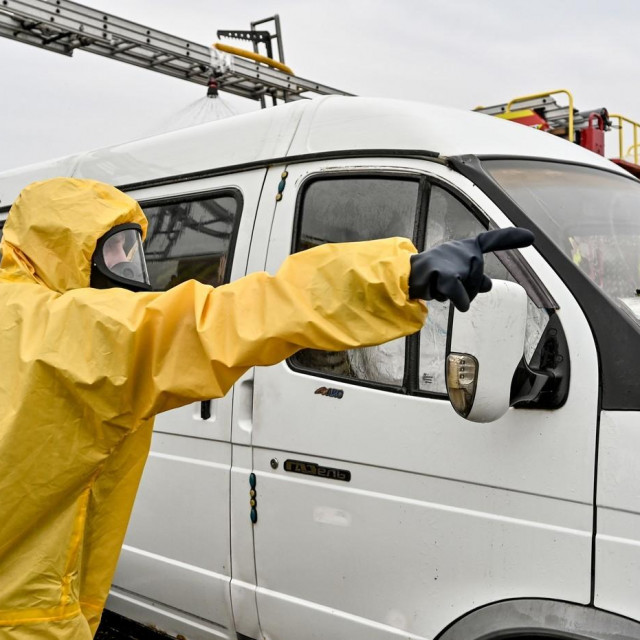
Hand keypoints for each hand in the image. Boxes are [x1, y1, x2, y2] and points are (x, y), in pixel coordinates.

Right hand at [409, 227, 534, 310]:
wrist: (405, 278)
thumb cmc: (431, 274)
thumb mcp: (455, 274)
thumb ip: (474, 278)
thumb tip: (488, 285)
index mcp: (466, 247)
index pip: (491, 240)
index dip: (511, 238)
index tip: (531, 237)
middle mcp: (463, 250)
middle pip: (480, 280)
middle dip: (467, 290)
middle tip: (446, 286)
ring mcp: (455, 261)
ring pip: (471, 290)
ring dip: (456, 295)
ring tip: (438, 287)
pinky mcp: (447, 276)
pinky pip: (462, 296)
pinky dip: (460, 301)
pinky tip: (454, 301)